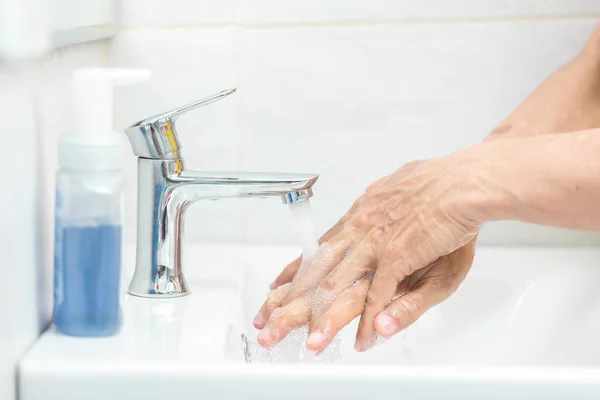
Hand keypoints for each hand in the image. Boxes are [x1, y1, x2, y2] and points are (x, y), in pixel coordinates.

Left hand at [254, 150, 485, 351]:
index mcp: (359, 215)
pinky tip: (363, 340)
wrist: (464, 181)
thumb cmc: (438, 187)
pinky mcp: (397, 255)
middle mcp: (359, 229)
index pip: (318, 247)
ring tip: (306, 341)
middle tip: (269, 323)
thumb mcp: (398, 200)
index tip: (275, 287)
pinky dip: (371, 321)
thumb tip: (363, 217)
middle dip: (290, 300)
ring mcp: (375, 243)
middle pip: (317, 270)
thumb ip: (376, 211)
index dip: (294, 270)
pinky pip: (379, 296)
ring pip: (339, 286)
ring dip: (321, 318)